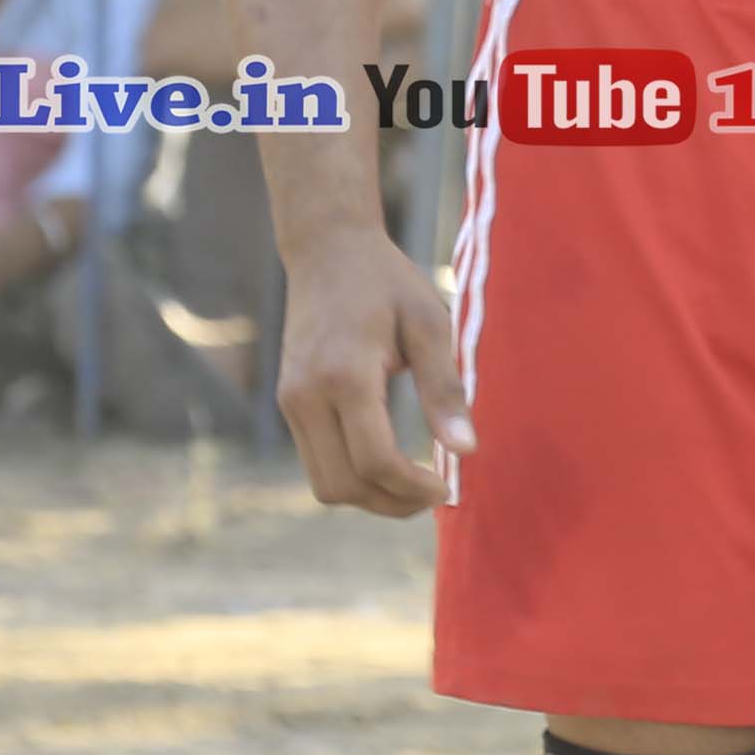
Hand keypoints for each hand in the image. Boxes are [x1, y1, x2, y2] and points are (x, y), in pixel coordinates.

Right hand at [275, 219, 465, 516]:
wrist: (327, 251)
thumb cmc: (388, 283)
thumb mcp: (429, 325)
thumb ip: (445, 389)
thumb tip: (466, 450)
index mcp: (344, 376)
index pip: (374, 461)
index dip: (412, 488)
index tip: (447, 487)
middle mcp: (306, 396)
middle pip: (342, 486)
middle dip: (391, 503)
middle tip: (435, 494)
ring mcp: (291, 402)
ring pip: (324, 484)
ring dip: (370, 496)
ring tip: (416, 484)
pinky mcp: (288, 403)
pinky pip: (317, 461)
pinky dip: (353, 475)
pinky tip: (390, 462)